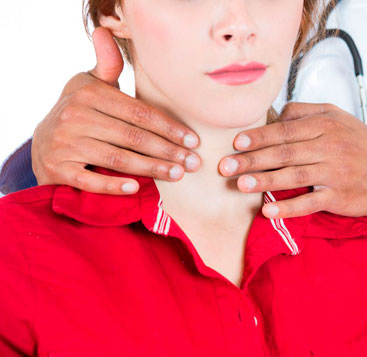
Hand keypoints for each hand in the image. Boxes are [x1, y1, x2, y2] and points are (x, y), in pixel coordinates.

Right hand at [31, 27, 200, 194]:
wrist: (44, 143)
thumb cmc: (81, 112)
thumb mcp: (91, 85)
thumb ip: (107, 65)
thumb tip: (105, 31)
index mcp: (90, 94)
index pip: (139, 113)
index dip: (169, 127)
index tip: (193, 140)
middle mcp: (75, 117)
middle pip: (132, 137)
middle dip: (167, 151)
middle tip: (193, 163)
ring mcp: (65, 144)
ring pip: (117, 159)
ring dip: (151, 168)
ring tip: (177, 174)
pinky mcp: (58, 169)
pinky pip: (91, 181)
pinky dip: (114, 185)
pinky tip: (137, 187)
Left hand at [218, 102, 366, 218]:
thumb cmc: (363, 146)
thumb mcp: (338, 117)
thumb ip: (306, 113)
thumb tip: (275, 116)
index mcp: (326, 125)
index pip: (284, 130)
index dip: (258, 136)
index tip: (236, 143)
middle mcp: (329, 147)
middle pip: (283, 152)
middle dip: (251, 159)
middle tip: (225, 166)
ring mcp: (334, 173)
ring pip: (292, 175)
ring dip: (264, 181)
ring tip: (240, 185)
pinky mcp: (338, 197)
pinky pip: (309, 203)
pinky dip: (288, 208)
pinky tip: (268, 211)